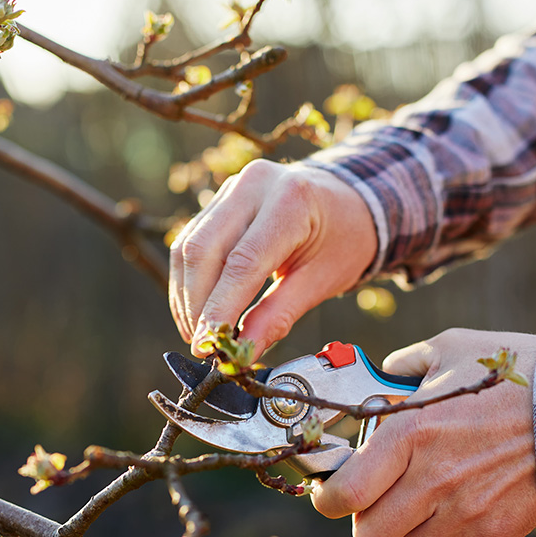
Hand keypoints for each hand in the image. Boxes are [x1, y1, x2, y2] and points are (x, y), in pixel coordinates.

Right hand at [169, 159, 375, 357]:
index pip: (242, 261)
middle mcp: (255, 185)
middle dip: (196, 304)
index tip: (208, 345)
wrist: (348, 202)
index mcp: (291, 200)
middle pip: (204, 249)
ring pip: (190, 246)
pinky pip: (191, 241)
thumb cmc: (343, 239)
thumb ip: (279, 315)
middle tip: (201, 345)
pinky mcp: (220, 198)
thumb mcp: (321, 280)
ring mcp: (234, 188)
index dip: (219, 308)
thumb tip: (243, 352)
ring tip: (198, 334)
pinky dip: (188, 280)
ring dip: (187, 296)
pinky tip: (195, 310)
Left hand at [310, 328, 535, 536]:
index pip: (344, 495)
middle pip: (369, 536)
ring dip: (406, 535)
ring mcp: (464, 512)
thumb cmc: (516, 373)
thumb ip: (407, 363)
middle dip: (367, 519)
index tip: (334, 491)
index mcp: (410, 433)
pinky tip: (453, 521)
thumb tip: (385, 373)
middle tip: (381, 498)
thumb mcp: (452, 347)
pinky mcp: (495, 533)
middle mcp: (431, 479)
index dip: (329, 499)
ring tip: (421, 507)